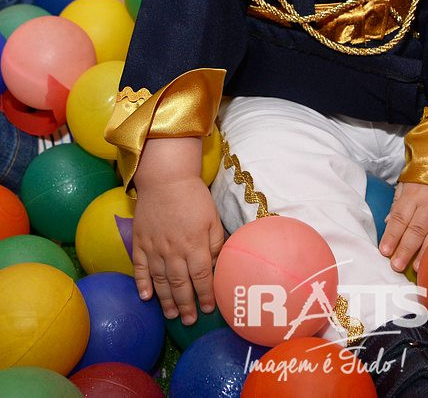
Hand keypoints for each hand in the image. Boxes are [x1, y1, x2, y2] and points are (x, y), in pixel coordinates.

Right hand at [133, 175, 223, 324]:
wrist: (166, 178)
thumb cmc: (194, 197)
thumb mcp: (213, 218)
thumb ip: (216, 243)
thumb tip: (217, 266)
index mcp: (195, 244)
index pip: (201, 277)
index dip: (205, 295)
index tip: (209, 309)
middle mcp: (174, 251)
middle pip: (180, 285)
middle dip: (186, 305)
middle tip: (189, 320)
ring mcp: (154, 248)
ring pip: (160, 281)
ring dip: (166, 301)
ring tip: (171, 315)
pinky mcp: (140, 242)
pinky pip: (140, 268)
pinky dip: (142, 284)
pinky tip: (146, 297)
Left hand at [379, 181, 427, 272]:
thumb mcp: (409, 180)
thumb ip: (399, 201)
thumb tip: (388, 222)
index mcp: (415, 191)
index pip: (400, 217)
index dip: (391, 235)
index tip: (384, 251)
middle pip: (416, 229)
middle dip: (405, 248)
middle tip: (396, 265)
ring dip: (425, 252)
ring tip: (416, 266)